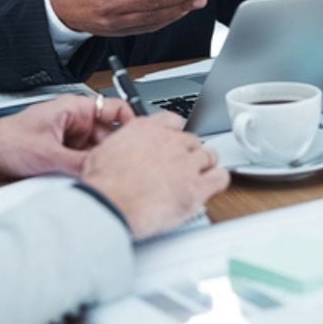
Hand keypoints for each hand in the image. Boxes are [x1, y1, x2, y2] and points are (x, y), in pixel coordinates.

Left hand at [0, 95, 135, 182]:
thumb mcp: (48, 156)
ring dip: (100, 165)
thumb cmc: (5, 143)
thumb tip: (104, 174)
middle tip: (123, 169)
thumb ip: (79, 165)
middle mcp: (74, 122)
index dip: (132, 125)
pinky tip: (89, 183)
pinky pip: (85, 164)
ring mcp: (70, 140)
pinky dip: (88, 173)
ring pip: (98, 152)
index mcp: (74, 108)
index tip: (141, 142)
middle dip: (115, 152)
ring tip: (104, 178)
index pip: (116, 109)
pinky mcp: (63, 155)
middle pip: (109, 136)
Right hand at [50, 0, 209, 35]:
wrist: (58, 8)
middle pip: (152, 1)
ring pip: (153, 16)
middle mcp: (109, 4)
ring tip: (198, 0)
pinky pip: (147, 27)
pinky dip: (167, 20)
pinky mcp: (118, 33)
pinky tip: (181, 11)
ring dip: (179, 8)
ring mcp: (114, 22)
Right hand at [80, 112, 228, 239]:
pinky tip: (213, 184)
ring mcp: (186, 163)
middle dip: (188, 152)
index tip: (173, 141)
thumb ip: (119, 148)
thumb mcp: (102, 153)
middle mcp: (170, 142)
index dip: (175, 134)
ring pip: (209, 156)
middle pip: (192, 140)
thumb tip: (117, 154)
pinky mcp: (197, 187)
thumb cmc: (103, 183)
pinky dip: (218, 180)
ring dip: (205, 165)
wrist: (109, 202)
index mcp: (147, 130)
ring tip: (200, 175)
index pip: (172, 121)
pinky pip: (220, 177)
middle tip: (182, 166)